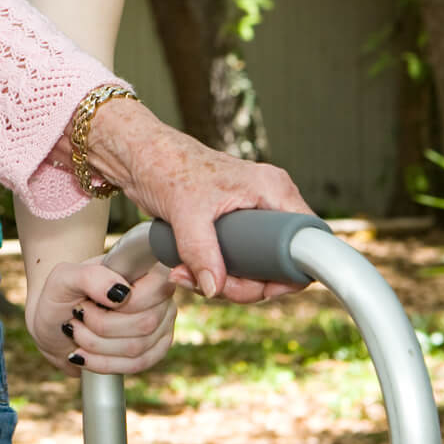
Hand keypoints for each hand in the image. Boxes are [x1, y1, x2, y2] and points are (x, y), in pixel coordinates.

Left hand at [28, 258, 174, 374]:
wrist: (54, 324)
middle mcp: (159, 295)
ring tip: (77, 331)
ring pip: (138, 347)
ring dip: (97, 344)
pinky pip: (138, 364)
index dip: (126, 302)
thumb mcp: (64, 278)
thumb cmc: (61, 294)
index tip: (90, 302)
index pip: (158, 287)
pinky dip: (103, 362)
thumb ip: (91, 277)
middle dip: (100, 325)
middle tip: (78, 314)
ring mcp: (161, 324)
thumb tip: (122, 292)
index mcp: (143, 268)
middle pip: (145, 322)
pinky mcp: (154, 351)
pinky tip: (84, 354)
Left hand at [87, 98, 312, 304]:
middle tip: (211, 285)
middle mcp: (267, 203)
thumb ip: (200, 251)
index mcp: (272, 190)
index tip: (260, 287)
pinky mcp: (230, 229)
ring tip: (184, 275)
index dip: (289, 273)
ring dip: (223, 283)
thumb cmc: (166, 165)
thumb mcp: (186, 211)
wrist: (137, 156)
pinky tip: (185, 271)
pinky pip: (235, 263)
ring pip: (254, 268)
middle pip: (278, 264)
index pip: (305, 242)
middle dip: (245, 284)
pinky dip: (213, 274)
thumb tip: (214, 288)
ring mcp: (249, 217)